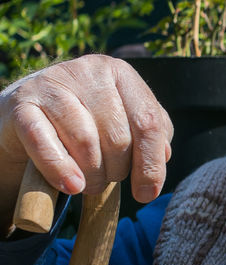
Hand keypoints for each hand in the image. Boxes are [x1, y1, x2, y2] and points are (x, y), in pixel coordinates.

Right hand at [0, 55, 172, 209]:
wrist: (25, 114)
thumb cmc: (82, 122)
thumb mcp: (120, 121)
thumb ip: (148, 133)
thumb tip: (163, 155)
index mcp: (120, 73)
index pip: (149, 122)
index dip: (151, 164)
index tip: (147, 194)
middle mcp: (88, 70)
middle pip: (118, 137)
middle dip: (116, 171)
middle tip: (106, 181)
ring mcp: (52, 83)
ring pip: (85, 142)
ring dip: (90, 175)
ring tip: (87, 183)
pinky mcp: (21, 103)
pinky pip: (45, 143)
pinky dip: (61, 170)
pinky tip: (71, 186)